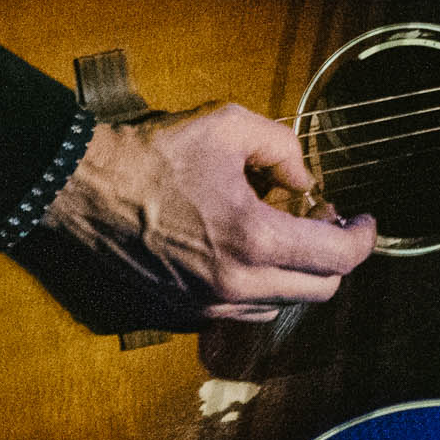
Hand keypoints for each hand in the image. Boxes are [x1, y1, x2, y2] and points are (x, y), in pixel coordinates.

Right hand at [37, 100, 376, 324]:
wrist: (75, 189)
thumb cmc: (149, 154)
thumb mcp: (228, 125)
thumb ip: (283, 149)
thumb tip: (305, 181)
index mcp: (253, 240)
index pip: (339, 259)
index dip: (364, 238)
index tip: (364, 221)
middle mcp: (234, 286)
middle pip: (318, 291)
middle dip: (334, 257)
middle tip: (325, 221)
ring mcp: (204, 307)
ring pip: (279, 305)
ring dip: (294, 274)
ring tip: (280, 232)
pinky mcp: (178, 315)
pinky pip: (238, 312)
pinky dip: (255, 286)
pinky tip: (240, 250)